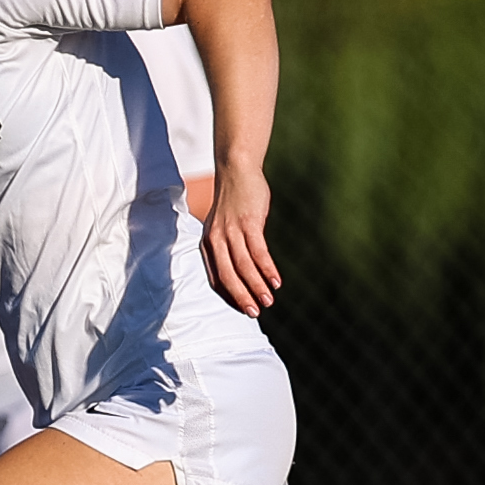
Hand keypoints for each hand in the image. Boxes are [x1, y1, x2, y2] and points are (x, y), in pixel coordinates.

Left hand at [200, 164, 280, 317]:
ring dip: (257, 286)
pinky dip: (267, 268)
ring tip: (268, 302)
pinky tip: (276, 281)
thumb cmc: (232, 201)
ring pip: (243, 266)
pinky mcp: (249, 223)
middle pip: (227, 276)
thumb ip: (227, 246)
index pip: (215, 277)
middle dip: (241, 297)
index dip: (229, 295)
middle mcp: (215, 240)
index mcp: (207, 243)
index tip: (241, 309)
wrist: (236, 170)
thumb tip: (240, 270)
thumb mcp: (223, 226)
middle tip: (253, 314)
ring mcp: (231, 231)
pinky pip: (258, 251)